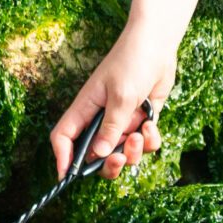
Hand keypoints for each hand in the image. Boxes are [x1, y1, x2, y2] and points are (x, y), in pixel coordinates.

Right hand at [50, 18, 177, 181]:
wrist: (159, 45)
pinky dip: (150, 140)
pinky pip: (144, 144)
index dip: (63, 158)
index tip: (68, 177)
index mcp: (86, 109)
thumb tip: (98, 154)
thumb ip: (112, 127)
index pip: (64, 137)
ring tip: (141, 132)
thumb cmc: (133, 62)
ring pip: (122, 153)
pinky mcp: (142, 121)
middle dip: (108, 164)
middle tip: (119, 159)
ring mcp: (122, 121)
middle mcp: (101, 119)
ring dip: (133, 151)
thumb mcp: (121, 96)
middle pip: (95, 155)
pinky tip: (152, 123)